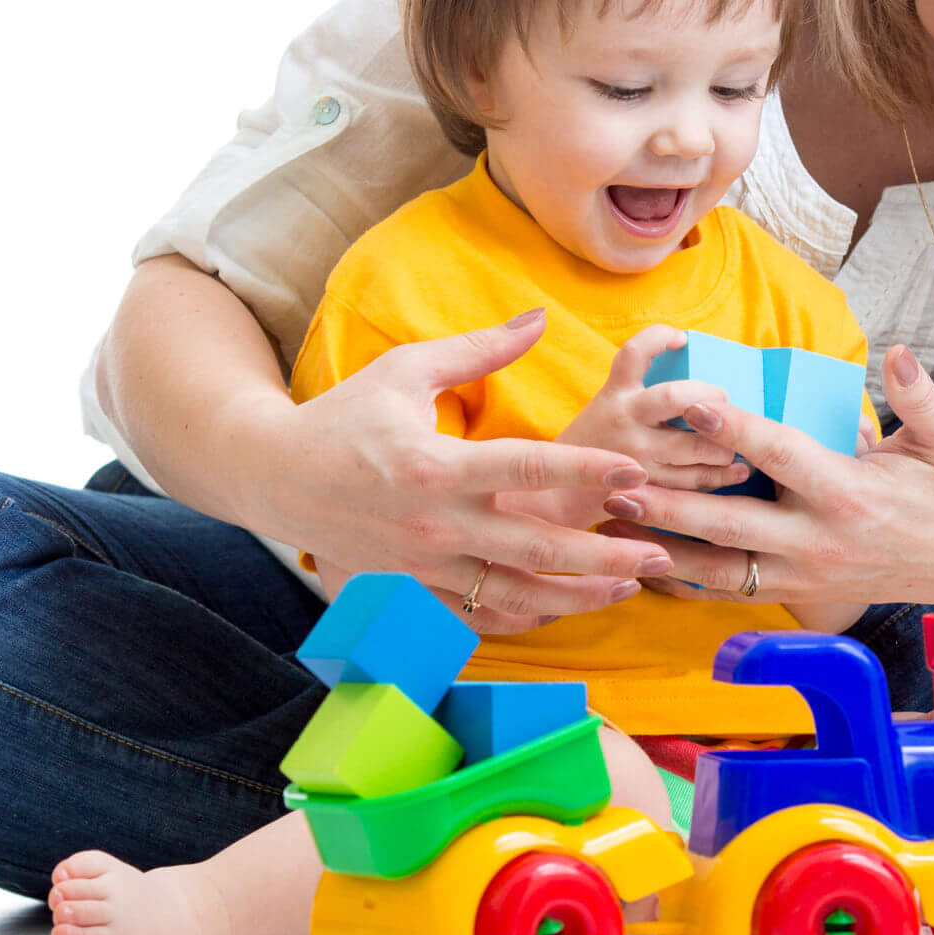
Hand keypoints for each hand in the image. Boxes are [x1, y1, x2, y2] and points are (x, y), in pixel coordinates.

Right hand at [249, 311, 674, 634]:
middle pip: (535, 548)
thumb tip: (540, 318)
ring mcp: (423, 567)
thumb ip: (479, 351)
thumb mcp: (406, 371)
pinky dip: (528, 616)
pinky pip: (480, 615)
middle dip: (604, 553)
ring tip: (631, 583)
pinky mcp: (413, 590)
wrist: (273, 478)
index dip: (587, 470)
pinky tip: (570, 605)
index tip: (636, 471)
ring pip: (515, 594)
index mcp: (434, 466)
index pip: (527, 469)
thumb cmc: (343, 417)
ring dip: (578, 594)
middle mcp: (433, 524)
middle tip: (659, 548)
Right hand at [557, 326, 753, 495]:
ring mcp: (634, 456)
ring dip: (724, 444)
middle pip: (675, 398)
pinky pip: (690, 481)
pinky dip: (719, 476)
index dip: (658, 338)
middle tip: (725, 400)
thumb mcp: (609, 408)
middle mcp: (623, 420)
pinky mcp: (645, 488)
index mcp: (614, 394)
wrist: (562, 493)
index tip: (681, 338)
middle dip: (710, 396)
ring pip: (692, 446)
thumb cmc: (598, 443)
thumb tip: (703, 389)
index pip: (634, 353)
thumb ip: (644, 396)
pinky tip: (736, 470)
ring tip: (737, 444)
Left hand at [596, 345, 933, 609]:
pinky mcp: (797, 596)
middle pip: (732, 523)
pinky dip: (689, 582)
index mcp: (850, 492)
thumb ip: (919, 395)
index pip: (782, 456)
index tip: (694, 405)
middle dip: (672, 504)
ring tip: (618, 522)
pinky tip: (648, 564)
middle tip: (620, 482)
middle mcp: (820, 540)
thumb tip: (895, 351)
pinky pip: (733, 594)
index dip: (736, 430)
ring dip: (666, 548)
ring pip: (721, 570)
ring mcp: (805, 575)